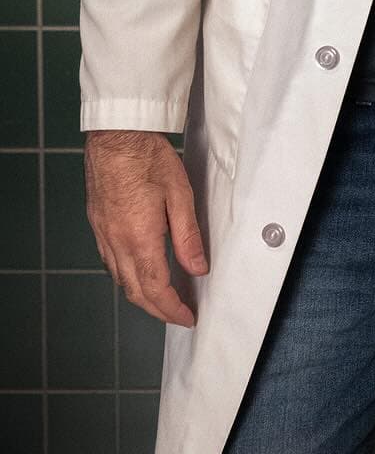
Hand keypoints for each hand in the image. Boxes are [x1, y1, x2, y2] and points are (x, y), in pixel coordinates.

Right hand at [84, 131, 206, 327]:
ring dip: (141, 295)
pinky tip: (139, 271)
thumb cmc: (148, 158)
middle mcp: (116, 242)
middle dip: (157, 309)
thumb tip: (198, 269)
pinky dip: (127, 276)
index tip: (187, 318)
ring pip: (120, 279)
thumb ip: (188, 236)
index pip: (155, 288)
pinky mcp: (98, 223)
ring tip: (162, 299)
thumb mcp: (180, 194)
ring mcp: (103, 233)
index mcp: (139, 238)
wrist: (115, 135)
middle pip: (134, 290)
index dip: (171, 309)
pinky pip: (110, 262)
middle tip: (178, 315)